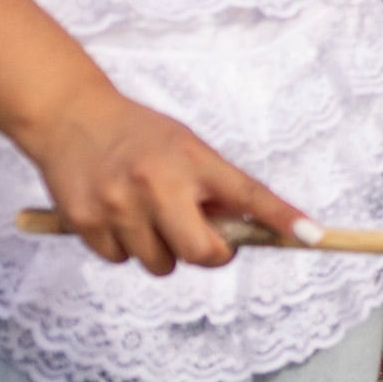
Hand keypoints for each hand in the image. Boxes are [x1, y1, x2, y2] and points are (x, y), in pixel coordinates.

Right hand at [20, 90, 308, 273]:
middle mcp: (158, 183)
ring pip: (159, 264)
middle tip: (203, 239)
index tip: (313, 236)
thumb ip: (215, 187)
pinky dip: (123, 247)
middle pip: (201, 252)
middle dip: (208, 254)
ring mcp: (120, 205)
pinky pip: (119, 260)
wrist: (69, 117)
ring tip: (145, 212)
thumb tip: (248, 233)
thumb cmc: (139, 136)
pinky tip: (115, 214)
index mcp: (193, 160)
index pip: (248, 193)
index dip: (282, 218)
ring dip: (160, 250)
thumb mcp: (185, 147)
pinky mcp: (86, 222)